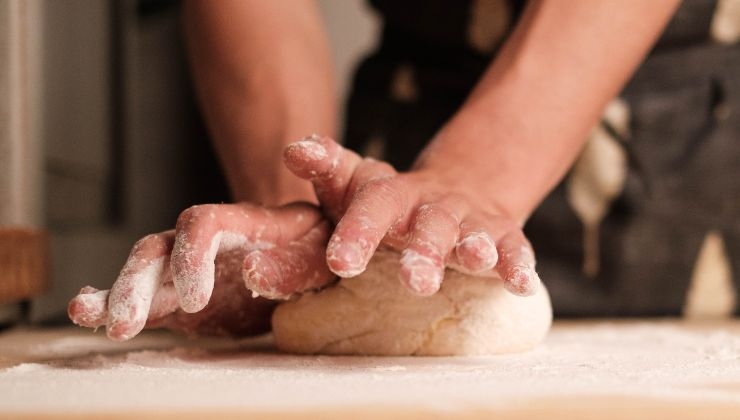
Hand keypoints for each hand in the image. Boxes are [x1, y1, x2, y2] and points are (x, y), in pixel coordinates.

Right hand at [68, 202, 334, 340]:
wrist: (311, 256)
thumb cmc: (318, 245)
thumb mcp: (320, 247)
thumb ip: (294, 263)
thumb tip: (254, 272)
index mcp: (241, 224)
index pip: (204, 223)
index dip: (192, 256)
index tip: (195, 297)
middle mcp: (205, 243)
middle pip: (160, 248)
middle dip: (137, 282)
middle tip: (126, 321)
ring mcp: (188, 269)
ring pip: (143, 272)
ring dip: (117, 293)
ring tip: (88, 315)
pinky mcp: (181, 298)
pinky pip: (145, 299)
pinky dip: (114, 303)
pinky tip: (88, 313)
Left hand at [282, 135, 540, 296]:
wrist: (460, 187)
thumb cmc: (394, 201)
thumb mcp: (358, 184)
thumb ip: (326, 168)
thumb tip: (292, 149)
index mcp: (394, 198)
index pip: (375, 207)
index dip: (358, 232)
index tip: (340, 263)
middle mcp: (433, 208)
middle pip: (430, 225)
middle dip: (424, 251)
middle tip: (414, 283)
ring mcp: (471, 222)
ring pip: (475, 234)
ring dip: (476, 248)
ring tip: (477, 260)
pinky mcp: (504, 235)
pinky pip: (514, 247)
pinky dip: (518, 264)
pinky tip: (520, 283)